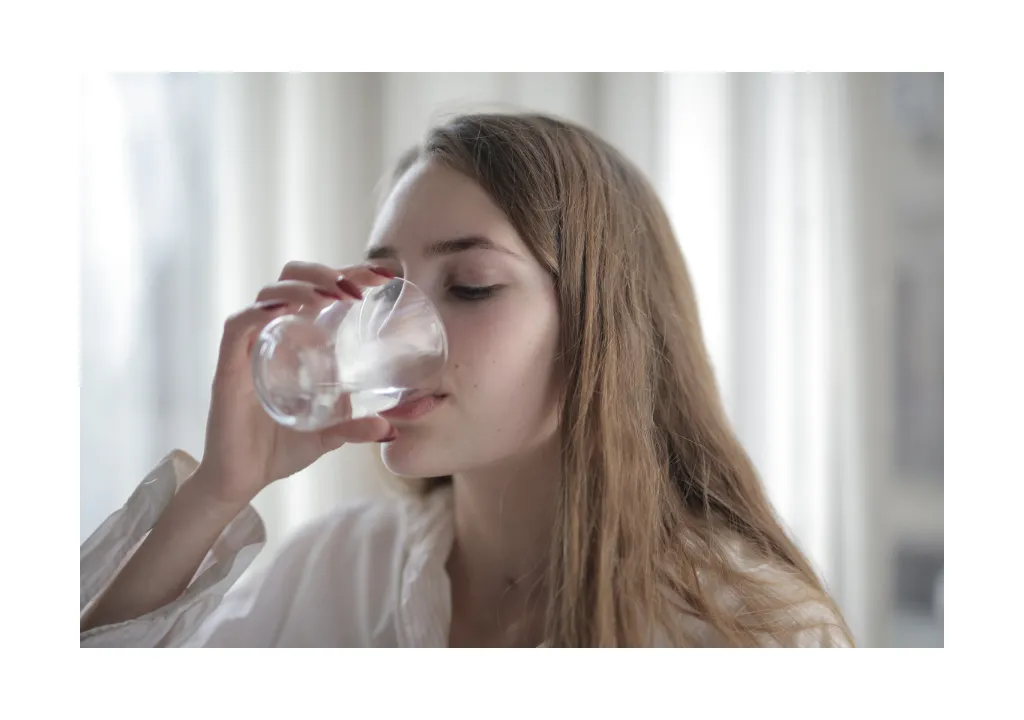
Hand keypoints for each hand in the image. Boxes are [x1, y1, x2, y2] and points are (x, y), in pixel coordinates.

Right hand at [194, 261, 396, 504]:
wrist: (242, 480)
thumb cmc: (280, 448)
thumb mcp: (329, 435)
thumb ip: (356, 426)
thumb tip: (389, 428)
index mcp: (296, 340)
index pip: (319, 289)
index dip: (348, 273)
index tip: (382, 276)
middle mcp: (272, 335)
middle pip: (291, 279)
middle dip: (325, 272)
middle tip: (358, 289)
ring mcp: (249, 348)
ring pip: (268, 294)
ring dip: (302, 286)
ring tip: (332, 296)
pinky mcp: (228, 367)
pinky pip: (238, 326)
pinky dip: (260, 312)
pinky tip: (285, 310)